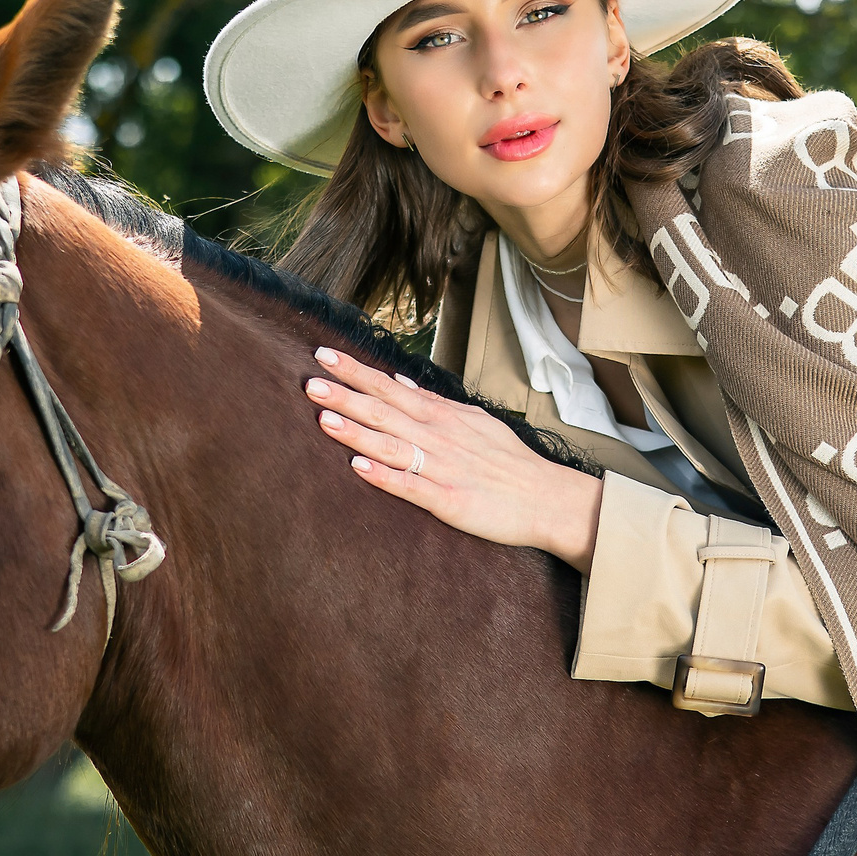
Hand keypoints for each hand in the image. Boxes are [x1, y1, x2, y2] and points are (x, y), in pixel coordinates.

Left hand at [305, 347, 604, 572]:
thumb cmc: (509, 461)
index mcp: (442, 416)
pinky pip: (412, 487)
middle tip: (309, 381)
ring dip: (357, 432)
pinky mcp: (449, 500)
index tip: (324, 355)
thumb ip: (433, 402)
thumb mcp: (474, 420)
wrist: (547, 498)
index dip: (356, 372)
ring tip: (323, 417)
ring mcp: (443, 468)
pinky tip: (359, 468)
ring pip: (392, 445)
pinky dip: (385, 476)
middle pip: (384, 412)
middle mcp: (439, 437)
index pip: (390, 387)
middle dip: (346, 396)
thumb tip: (397, 379)